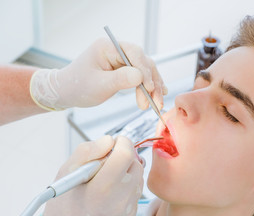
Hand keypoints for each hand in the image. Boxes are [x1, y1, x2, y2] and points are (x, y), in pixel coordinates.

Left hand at [30, 38, 166, 110]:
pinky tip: (158, 94)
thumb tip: (141, 77)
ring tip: (156, 103)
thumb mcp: (98, 85)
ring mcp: (122, 60)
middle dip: (151, 82)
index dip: (144, 70)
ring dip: (153, 87)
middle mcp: (118, 50)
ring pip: (146, 70)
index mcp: (108, 47)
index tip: (149, 88)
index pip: (134, 53)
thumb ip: (120, 80)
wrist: (67, 92)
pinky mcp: (125, 70)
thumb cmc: (77, 87)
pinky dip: (150, 86)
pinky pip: (142, 76)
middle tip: (155, 101)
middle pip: (143, 62)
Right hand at [37, 135, 143, 215]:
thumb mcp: (66, 171)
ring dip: (127, 170)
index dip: (122, 143)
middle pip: (136, 164)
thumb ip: (88, 151)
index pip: (126, 155)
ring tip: (108, 176)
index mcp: (101, 189)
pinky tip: (111, 190)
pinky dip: (127, 184)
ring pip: (138, 176)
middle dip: (125, 155)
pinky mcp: (131, 215)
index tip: (115, 141)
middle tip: (109, 159)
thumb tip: (109, 140)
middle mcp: (118, 201)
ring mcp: (127, 210)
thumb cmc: (63, 206)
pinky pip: (137, 190)